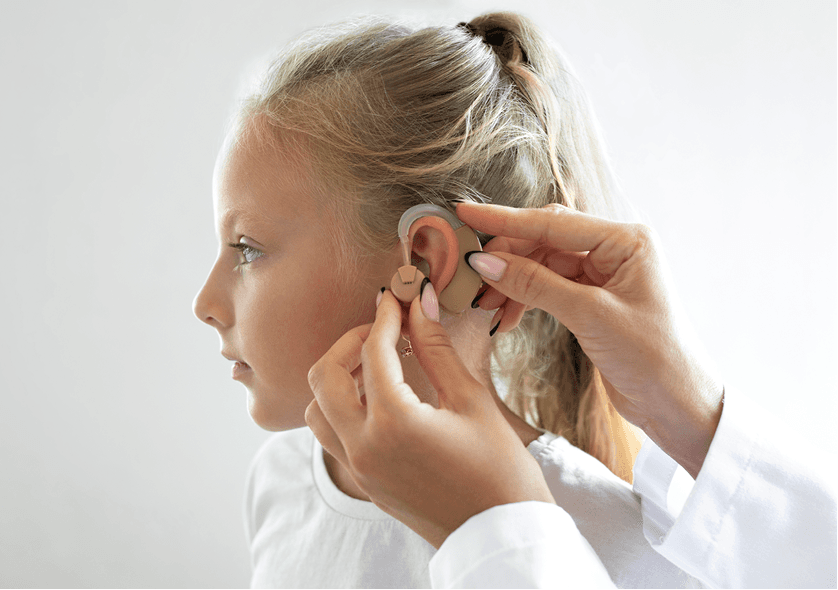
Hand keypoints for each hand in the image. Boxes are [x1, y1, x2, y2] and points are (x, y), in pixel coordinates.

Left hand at [304, 288, 555, 548]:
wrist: (502, 534)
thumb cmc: (500, 469)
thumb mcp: (472, 400)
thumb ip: (437, 349)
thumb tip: (420, 304)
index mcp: (394, 423)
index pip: (373, 351)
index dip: (385, 316)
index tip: (398, 297)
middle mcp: (364, 447)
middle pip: (324, 377)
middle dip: (349, 342)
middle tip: (382, 330)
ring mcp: (360, 468)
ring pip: (317, 410)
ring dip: (337, 379)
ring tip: (376, 364)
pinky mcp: (365, 482)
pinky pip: (331, 436)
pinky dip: (341, 408)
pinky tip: (376, 397)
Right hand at [457, 201, 723, 478]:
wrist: (678, 404)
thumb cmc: (653, 357)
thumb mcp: (590, 316)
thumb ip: (536, 285)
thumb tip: (486, 262)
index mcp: (626, 241)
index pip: (553, 222)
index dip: (505, 220)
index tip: (466, 214)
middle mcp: (615, 250)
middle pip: (544, 240)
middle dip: (506, 257)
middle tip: (469, 273)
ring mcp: (603, 274)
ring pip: (542, 265)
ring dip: (511, 282)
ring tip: (484, 303)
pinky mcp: (592, 299)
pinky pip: (547, 287)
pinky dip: (524, 299)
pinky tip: (505, 317)